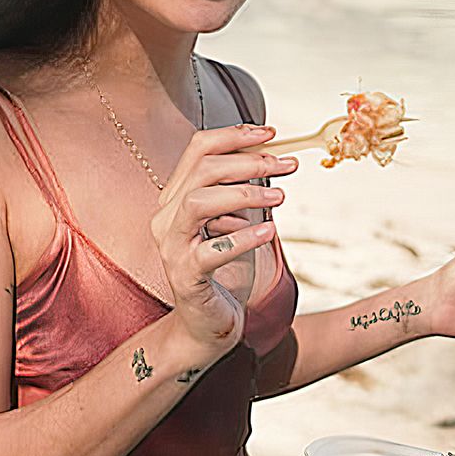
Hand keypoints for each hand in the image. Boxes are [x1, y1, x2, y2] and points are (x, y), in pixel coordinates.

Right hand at [148, 124, 298, 356]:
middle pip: (201, 171)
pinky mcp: (186, 276)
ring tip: (280, 197)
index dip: (234, 135)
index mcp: (176, 197)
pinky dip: (242, 238)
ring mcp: (172, 247)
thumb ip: (241, 191)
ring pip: (198, 203)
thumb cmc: (223, 268)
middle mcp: (166, 217)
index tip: (271, 133)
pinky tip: (269, 232)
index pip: (197, 150)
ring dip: (244, 194)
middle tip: (287, 165)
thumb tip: (273, 158)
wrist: (206, 322)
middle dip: (249, 162)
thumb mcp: (232, 221)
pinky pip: (211, 252)